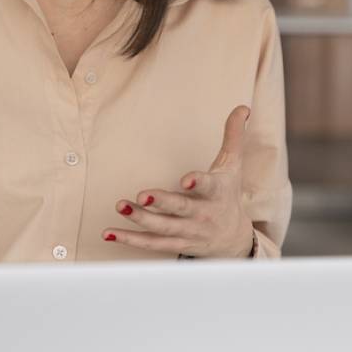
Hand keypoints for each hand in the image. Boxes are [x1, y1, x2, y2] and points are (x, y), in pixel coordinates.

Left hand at [102, 105, 254, 258]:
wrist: (234, 239)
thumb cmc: (228, 194)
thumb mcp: (233, 165)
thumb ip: (233, 135)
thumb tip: (242, 107)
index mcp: (216, 192)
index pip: (208, 186)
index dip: (198, 182)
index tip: (186, 179)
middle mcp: (202, 214)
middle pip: (181, 208)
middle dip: (162, 202)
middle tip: (142, 195)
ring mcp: (188, 232)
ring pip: (162, 228)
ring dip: (139, 219)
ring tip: (120, 206)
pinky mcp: (175, 245)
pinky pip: (150, 245)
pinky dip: (130, 240)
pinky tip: (109, 232)